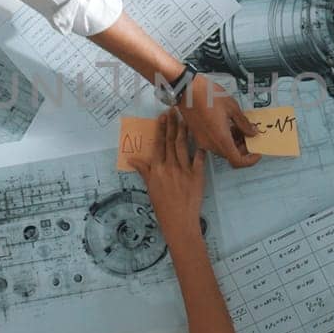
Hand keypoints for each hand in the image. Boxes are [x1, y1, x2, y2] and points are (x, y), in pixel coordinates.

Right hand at [128, 112, 207, 237]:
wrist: (178, 221)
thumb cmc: (162, 206)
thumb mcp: (150, 187)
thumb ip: (144, 171)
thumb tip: (131, 159)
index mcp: (157, 169)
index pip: (158, 144)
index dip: (160, 129)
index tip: (162, 117)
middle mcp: (169, 167)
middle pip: (171, 142)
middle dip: (172, 125)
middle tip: (173, 110)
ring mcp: (184, 171)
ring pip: (184, 147)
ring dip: (184, 132)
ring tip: (185, 119)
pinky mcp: (197, 177)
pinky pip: (199, 159)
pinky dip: (200, 148)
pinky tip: (202, 138)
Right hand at [177, 74, 260, 168]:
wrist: (186, 89)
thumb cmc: (207, 94)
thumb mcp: (232, 107)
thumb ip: (244, 123)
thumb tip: (252, 132)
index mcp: (221, 138)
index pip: (237, 161)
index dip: (249, 160)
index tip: (256, 152)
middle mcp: (211, 144)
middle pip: (230, 155)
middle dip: (242, 147)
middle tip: (249, 134)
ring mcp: (203, 141)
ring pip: (222, 150)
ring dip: (233, 142)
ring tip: (238, 126)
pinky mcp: (198, 136)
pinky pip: (214, 143)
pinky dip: (223, 138)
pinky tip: (227, 124)